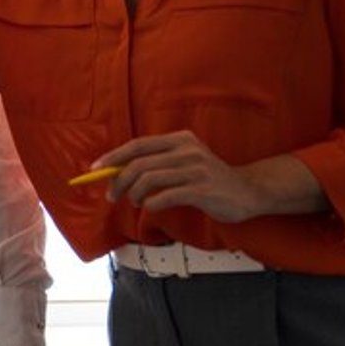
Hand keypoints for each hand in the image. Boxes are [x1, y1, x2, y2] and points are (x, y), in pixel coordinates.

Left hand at [96, 132, 323, 223]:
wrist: (249, 191)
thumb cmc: (209, 179)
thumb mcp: (185, 162)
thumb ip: (157, 163)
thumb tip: (117, 172)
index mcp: (179, 139)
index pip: (137, 145)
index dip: (113, 157)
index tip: (95, 170)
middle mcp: (187, 150)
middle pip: (139, 164)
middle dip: (118, 181)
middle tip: (111, 195)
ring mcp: (195, 169)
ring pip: (148, 180)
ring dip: (133, 194)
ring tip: (134, 202)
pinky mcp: (201, 189)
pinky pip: (165, 196)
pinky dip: (151, 203)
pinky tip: (151, 206)